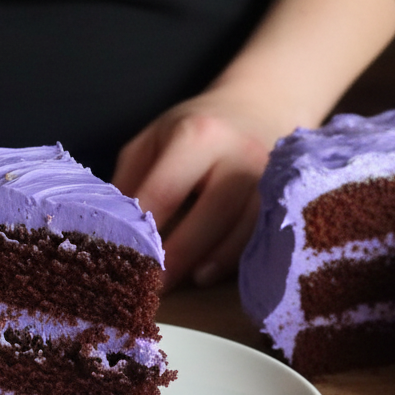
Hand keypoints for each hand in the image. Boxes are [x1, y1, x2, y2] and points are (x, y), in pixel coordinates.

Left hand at [114, 0, 394, 287]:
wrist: (259, 109)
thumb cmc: (195, 129)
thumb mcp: (153, 141)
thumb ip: (129, 180)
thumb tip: (106, 228)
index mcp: (199, 134)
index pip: (166, 191)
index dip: (144, 230)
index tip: (123, 260)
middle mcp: (240, 154)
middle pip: (213, 213)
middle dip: (181, 253)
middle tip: (154, 285)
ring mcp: (270, 178)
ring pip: (245, 228)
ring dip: (214, 260)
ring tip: (187, 280)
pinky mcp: (288, 197)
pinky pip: (263, 234)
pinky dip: (237, 257)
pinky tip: (213, 270)